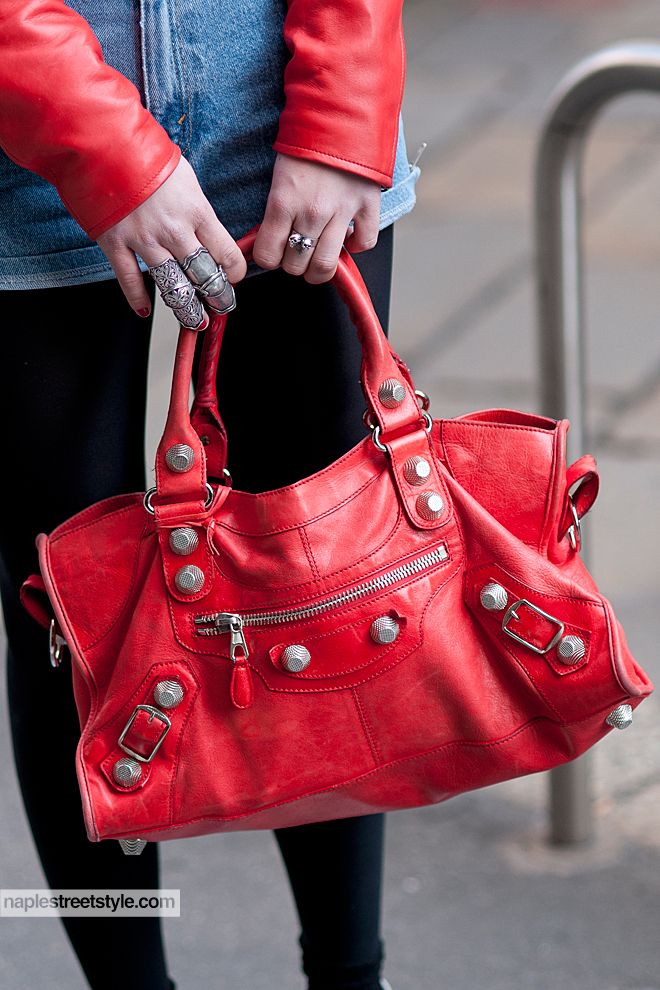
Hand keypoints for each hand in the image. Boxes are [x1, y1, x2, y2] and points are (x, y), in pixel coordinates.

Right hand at [96, 156, 246, 317]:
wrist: (101, 141)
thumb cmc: (144, 154)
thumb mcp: (185, 177)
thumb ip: (196, 209)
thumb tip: (206, 232)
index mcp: (196, 210)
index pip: (226, 253)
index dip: (235, 271)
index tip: (234, 277)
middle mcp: (174, 230)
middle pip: (204, 275)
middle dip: (217, 296)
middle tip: (221, 305)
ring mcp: (144, 239)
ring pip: (172, 286)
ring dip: (186, 309)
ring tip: (195, 320)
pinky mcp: (115, 243)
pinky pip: (130, 279)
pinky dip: (137, 298)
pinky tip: (144, 310)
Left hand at [252, 152, 381, 283]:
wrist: (340, 112)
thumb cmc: (305, 142)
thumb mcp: (278, 176)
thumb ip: (275, 210)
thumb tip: (267, 240)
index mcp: (283, 202)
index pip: (268, 256)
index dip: (269, 258)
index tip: (273, 251)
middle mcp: (311, 212)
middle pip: (296, 265)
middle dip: (293, 264)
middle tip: (295, 252)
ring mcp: (342, 212)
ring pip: (325, 265)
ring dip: (318, 268)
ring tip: (317, 257)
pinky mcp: (367, 206)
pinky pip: (363, 244)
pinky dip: (355, 246)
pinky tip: (348, 238)